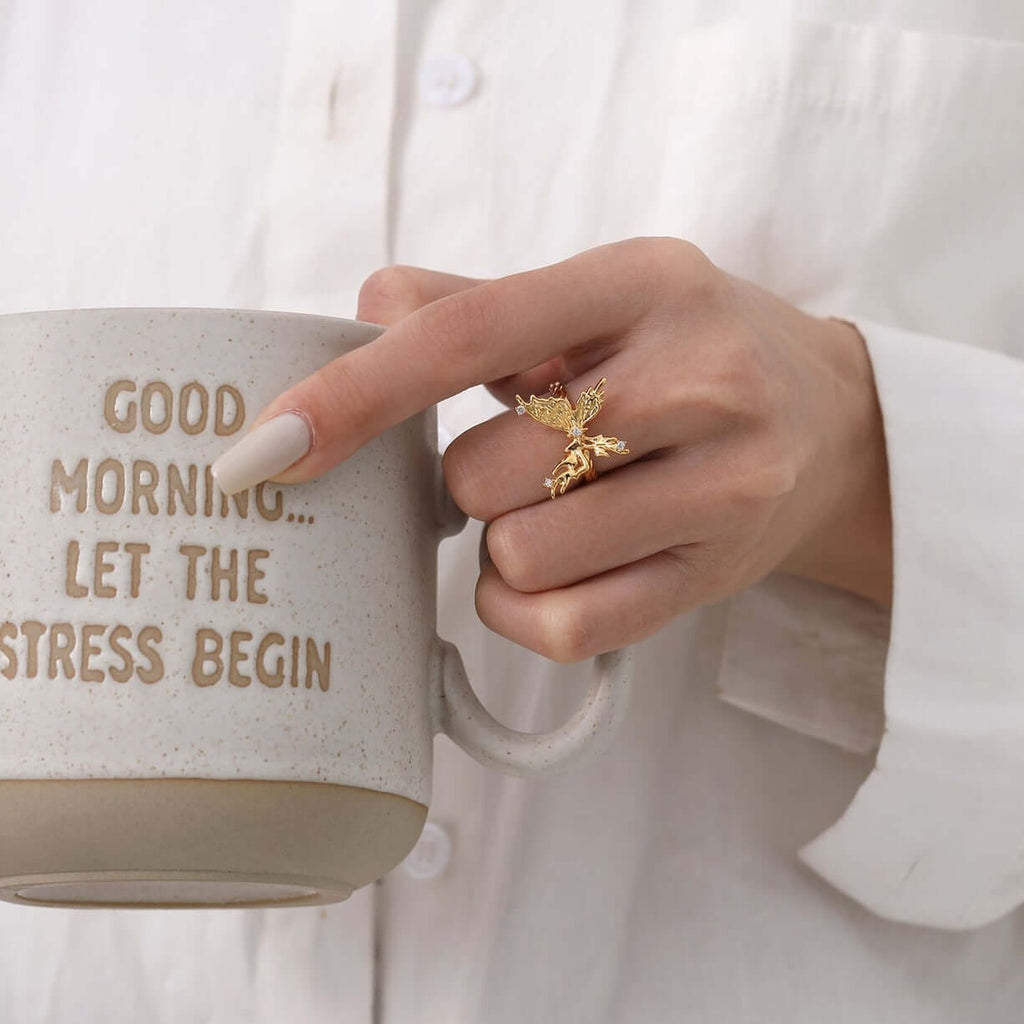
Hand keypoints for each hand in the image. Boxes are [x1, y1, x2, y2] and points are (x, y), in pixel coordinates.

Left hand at [212, 238, 891, 661]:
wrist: (832, 424)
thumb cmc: (692, 351)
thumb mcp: (604, 297)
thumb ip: (479, 303)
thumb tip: (367, 306)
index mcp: (642, 284)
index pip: (466, 336)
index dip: (353, 393)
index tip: (265, 445)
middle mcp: (694, 380)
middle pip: (483, 472)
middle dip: (471, 481)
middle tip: (526, 460)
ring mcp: (719, 486)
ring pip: (522, 554)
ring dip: (506, 543)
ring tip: (562, 509)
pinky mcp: (715, 577)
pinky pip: (565, 626)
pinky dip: (525, 609)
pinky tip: (555, 571)